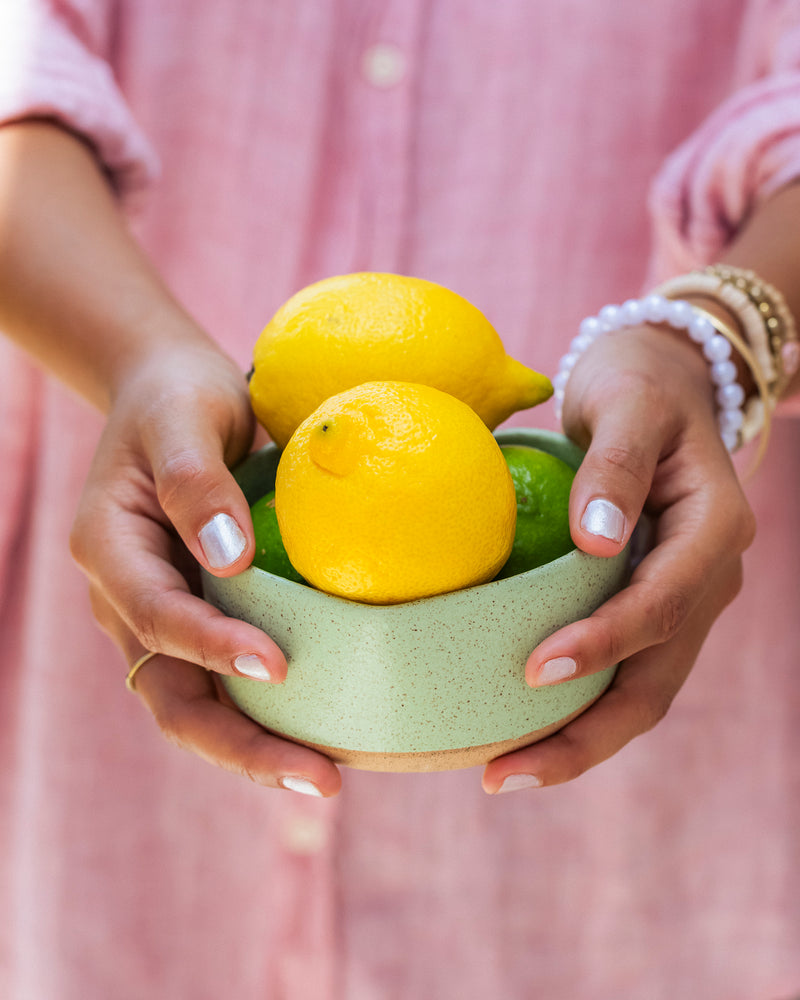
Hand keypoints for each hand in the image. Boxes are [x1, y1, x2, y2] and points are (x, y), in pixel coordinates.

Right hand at [70, 340, 341, 795]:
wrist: (168, 394)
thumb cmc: (177, 397)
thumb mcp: (184, 418)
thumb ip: (196, 484)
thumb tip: (230, 559)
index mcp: (110, 549)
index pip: (156, 616)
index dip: (211, 648)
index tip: (277, 668)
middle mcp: (128, 597)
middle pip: (170, 693)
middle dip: (239, 744)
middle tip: (318, 778)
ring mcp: (163, 614)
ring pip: (195, 703)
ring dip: (255, 747)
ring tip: (325, 777)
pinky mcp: (199, 615)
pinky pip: (222, 679)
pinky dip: (265, 713)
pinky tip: (323, 731)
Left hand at [483, 325, 754, 792]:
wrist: (664, 382)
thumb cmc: (639, 386)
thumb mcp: (627, 404)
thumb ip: (616, 466)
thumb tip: (595, 542)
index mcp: (714, 530)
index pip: (661, 605)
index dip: (603, 644)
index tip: (533, 670)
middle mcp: (709, 577)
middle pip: (657, 680)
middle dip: (585, 736)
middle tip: (501, 774)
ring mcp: (685, 600)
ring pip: (642, 692)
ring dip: (580, 740)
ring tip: (503, 773)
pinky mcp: (653, 606)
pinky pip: (624, 671)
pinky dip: (580, 707)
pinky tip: (523, 728)